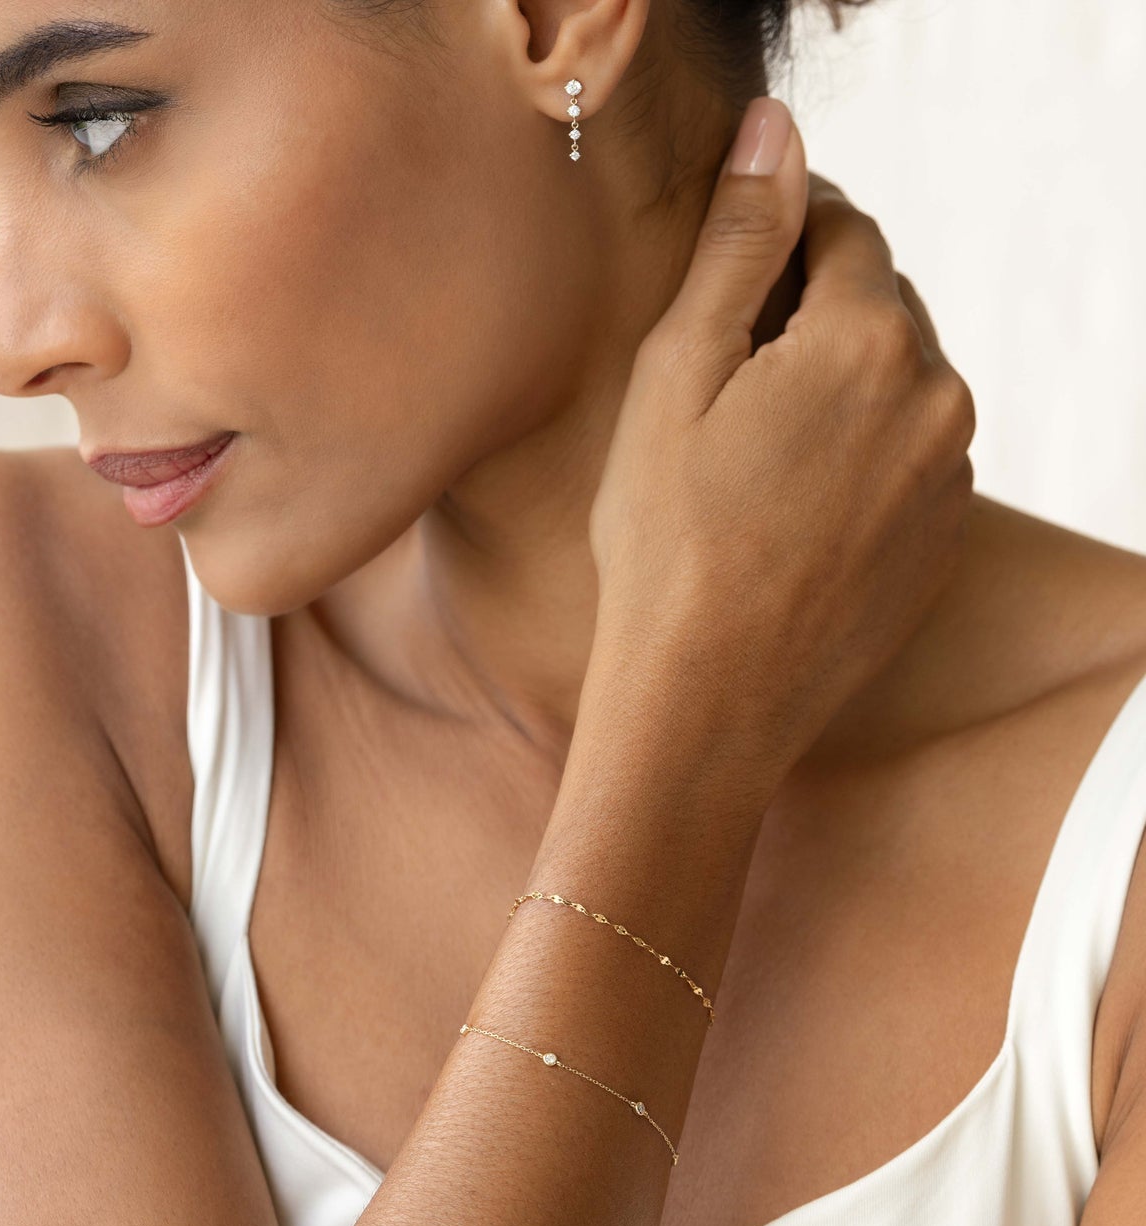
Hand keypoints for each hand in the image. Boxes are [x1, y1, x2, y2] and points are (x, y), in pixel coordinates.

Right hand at [588, 97, 975, 772]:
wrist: (709, 702)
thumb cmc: (669, 544)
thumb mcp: (677, 377)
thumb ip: (738, 244)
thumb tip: (774, 129)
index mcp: (868, 342)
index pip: (845, 230)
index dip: (785, 232)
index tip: (734, 267)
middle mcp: (938, 398)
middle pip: (881, 305)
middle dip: (813, 311)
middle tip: (726, 372)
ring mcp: (951, 476)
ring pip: (900, 383)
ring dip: (839, 385)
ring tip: (753, 449)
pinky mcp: (944, 539)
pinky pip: (912, 456)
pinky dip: (862, 453)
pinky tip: (790, 503)